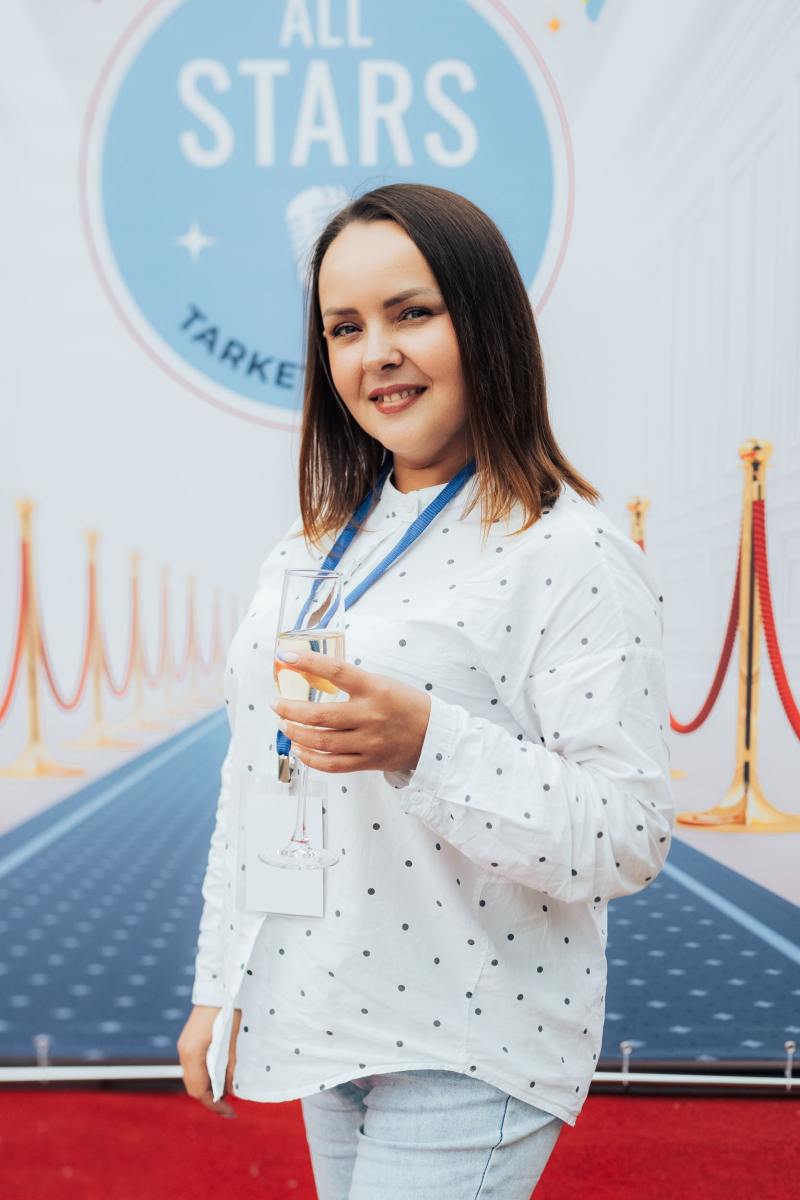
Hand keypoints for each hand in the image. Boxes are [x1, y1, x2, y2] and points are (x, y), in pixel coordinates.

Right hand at [176, 1005, 239, 1117]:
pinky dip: (208, 1075)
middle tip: (231, 1106)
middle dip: (212, 1099)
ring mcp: (185, 1046)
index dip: (215, 1105)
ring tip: (229, 1092)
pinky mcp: (189, 1041)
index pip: (199, 1091)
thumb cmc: (229, 1011)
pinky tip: (222, 1075)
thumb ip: (231, 1068)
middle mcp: (184, 1052)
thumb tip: (231, 1091)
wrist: (220, 985)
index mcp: (192, 1054)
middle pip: (194, 1086)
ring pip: (194, 1077)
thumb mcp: (234, 1042)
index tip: (231, 1113)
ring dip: (210, 1087)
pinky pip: (196, 1065)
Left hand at [270, 650, 430, 774]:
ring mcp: (368, 741)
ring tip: (284, 726)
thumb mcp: (382, 683)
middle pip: (320, 716)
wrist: (433, 735)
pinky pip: (333, 765)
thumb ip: (351, 683)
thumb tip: (312, 676)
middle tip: (276, 703)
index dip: (309, 663)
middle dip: (290, 710)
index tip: (286, 658)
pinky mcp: (368, 762)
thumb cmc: (404, 704)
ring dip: (296, 734)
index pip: (336, 672)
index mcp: (374, 688)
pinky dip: (311, 758)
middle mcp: (370, 715)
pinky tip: (300, 749)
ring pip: (322, 742)